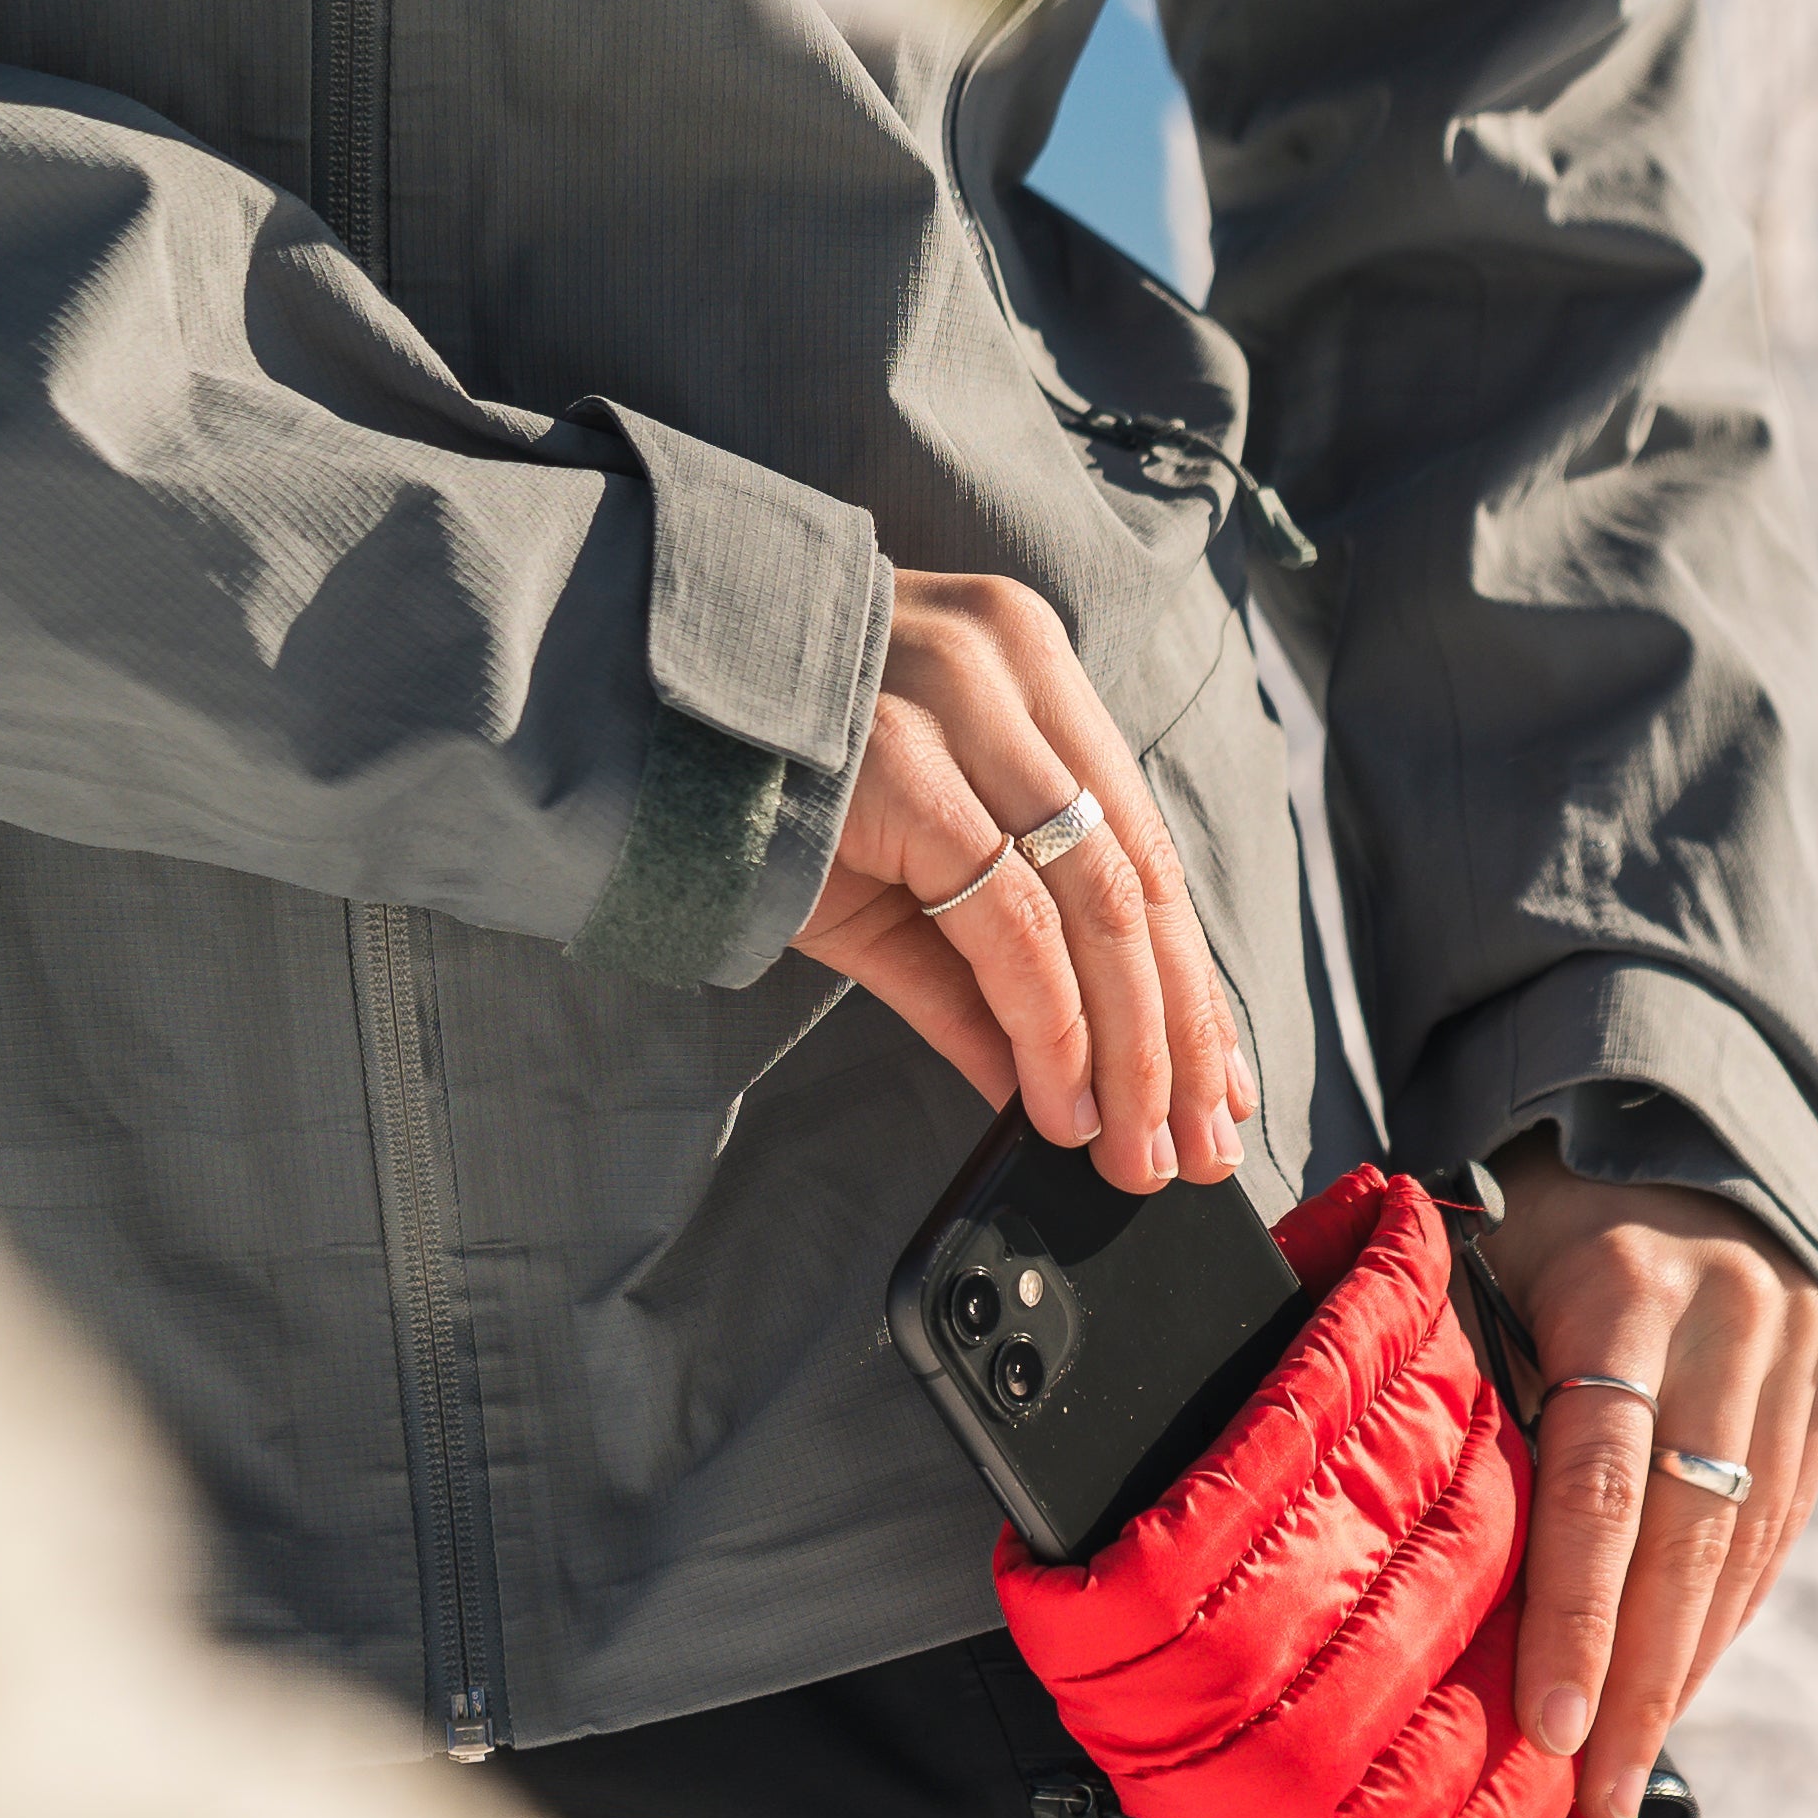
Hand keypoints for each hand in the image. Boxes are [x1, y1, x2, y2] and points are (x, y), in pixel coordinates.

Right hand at [793, 572, 1254, 1189]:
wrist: (600, 707)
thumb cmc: (747, 784)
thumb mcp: (889, 873)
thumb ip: (979, 975)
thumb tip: (1051, 1093)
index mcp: (1027, 668)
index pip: (1142, 839)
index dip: (1191, 975)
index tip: (1216, 1081)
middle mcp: (1009, 667)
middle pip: (1138, 877)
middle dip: (1179, 1033)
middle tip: (1197, 1146)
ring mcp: (959, 707)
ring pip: (1098, 905)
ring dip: (1130, 1051)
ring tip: (1140, 1149)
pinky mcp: (904, 766)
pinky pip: (1011, 924)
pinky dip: (1051, 1028)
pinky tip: (1062, 1103)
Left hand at [1475, 1142, 1817, 1817]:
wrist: (1700, 1131)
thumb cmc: (1545, 1212)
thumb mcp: (1488, 1248)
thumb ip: (1457, 1366)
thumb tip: (1376, 1522)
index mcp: (1624, 1289)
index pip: (1601, 1475)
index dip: (1577, 1607)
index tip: (1549, 1722)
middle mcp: (1726, 1328)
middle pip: (1687, 1537)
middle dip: (1638, 1679)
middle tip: (1592, 1795)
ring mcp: (1793, 1367)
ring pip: (1744, 1551)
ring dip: (1684, 1672)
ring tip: (1626, 1776)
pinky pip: (1777, 1537)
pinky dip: (1725, 1623)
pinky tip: (1676, 1693)